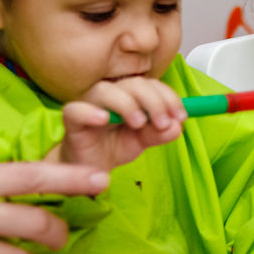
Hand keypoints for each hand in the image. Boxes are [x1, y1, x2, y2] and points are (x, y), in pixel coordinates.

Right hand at [55, 77, 184, 171]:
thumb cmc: (114, 145)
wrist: (89, 168)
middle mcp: (111, 94)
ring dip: (128, 104)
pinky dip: (91, 112)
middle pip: (134, 84)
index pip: (152, 85)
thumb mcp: (144, 140)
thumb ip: (160, 132)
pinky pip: (76, 110)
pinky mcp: (72, 119)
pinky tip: (104, 120)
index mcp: (131, 95)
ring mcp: (90, 104)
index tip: (181, 116)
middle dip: (154, 101)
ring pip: (107, 91)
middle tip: (163, 123)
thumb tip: (177, 126)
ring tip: (139, 124)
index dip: (169, 97)